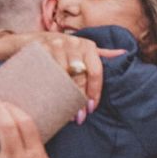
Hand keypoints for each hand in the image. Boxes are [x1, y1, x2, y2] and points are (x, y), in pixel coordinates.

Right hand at [0, 32, 124, 120]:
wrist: (32, 40)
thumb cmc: (64, 50)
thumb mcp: (83, 49)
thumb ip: (102, 54)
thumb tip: (124, 54)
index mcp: (88, 45)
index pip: (96, 71)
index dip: (95, 91)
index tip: (91, 107)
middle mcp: (73, 43)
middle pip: (80, 76)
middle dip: (80, 98)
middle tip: (80, 117)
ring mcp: (55, 45)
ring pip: (64, 75)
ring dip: (65, 96)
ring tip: (67, 113)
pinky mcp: (40, 50)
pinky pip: (48, 73)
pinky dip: (50, 89)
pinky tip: (51, 101)